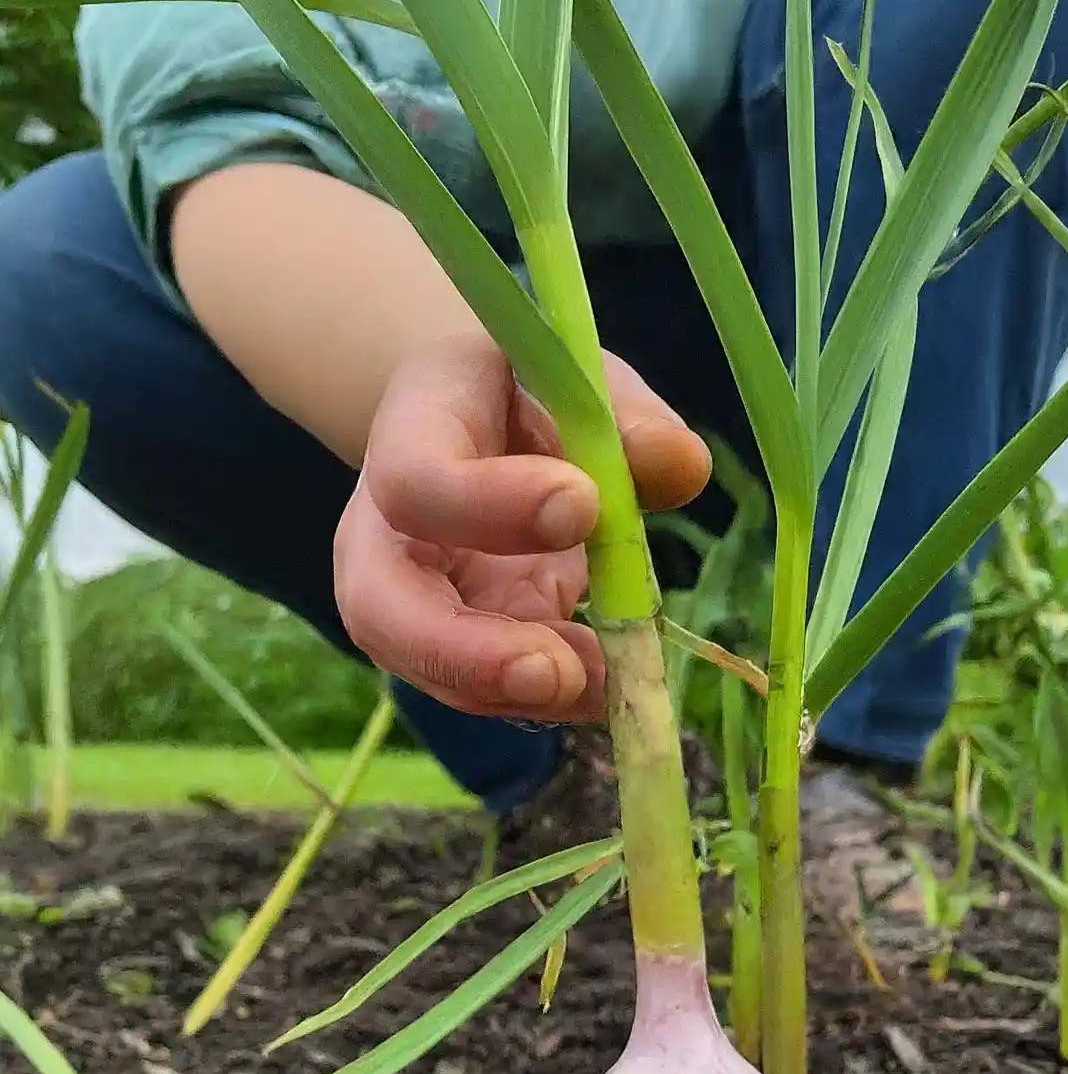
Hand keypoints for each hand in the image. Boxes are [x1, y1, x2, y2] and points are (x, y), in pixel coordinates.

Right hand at [334, 333, 710, 722]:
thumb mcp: (576, 375)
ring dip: (520, 691)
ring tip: (607, 687)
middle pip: (381, 608)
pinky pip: (484, 689)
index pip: (416, 481)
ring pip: (431, 669)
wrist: (484, 424)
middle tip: (554, 673)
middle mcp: (384, 529)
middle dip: (467, 653)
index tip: (582, 505)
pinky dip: (548, 699)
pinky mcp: (454, 646)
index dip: (490, 503)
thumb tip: (680, 465)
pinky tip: (609, 689)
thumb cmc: (528, 393)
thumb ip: (627, 415)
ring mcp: (408, 600)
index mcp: (408, 432)